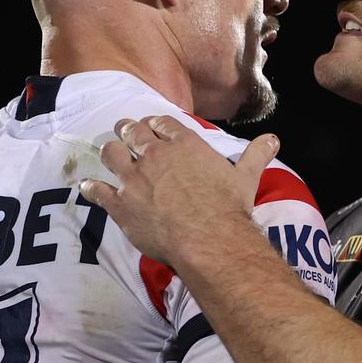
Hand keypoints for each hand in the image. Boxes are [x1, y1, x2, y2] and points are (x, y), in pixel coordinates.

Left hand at [79, 115, 279, 267]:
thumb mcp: (246, 177)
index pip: (163, 123)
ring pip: (112, 155)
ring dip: (110, 151)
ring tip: (109, 152)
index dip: (156, 123)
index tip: (152, 125)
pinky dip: (91, 188)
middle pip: (132, 133)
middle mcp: (154, 155)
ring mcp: (133, 179)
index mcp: (184, 144)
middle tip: (125, 130)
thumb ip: (256, 155)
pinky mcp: (120, 204)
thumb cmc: (228, 207)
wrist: (207, 239)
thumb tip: (274, 139)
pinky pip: (97, 191)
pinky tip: (87, 186)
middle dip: (128, 130)